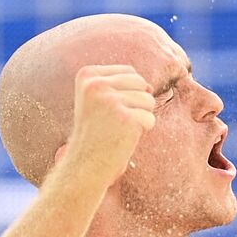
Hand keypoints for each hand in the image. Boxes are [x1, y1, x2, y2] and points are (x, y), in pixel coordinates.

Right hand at [64, 64, 156, 186]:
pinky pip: (150, 118)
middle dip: (137, 102)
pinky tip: (125, 137)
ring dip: (141, 116)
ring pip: (148, 99)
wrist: (85, 164)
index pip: (129, 71)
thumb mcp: (99, 101)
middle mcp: (96, 84)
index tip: (110, 110)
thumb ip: (120, 86)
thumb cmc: (96, 133)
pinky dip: (143, 130)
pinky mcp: (125, 117)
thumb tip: (149, 86)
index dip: (129, 92)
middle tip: (117, 121)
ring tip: (120, 128)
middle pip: (140, 82)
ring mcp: (110, 100)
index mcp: (87, 75)